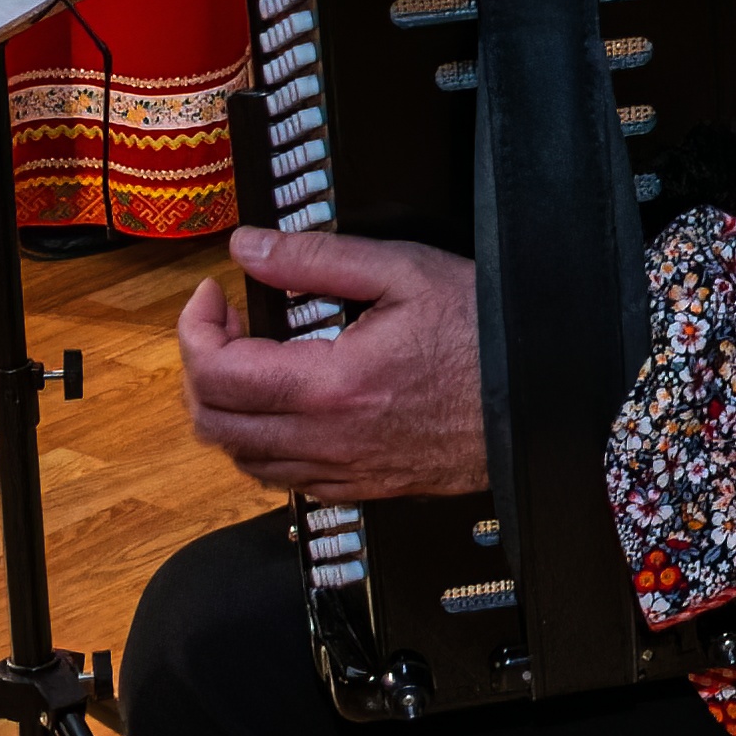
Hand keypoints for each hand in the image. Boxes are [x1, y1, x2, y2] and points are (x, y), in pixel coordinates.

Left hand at [176, 228, 485, 501]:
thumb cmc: (484, 335)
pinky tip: (283, 407)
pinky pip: (284, 481)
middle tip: (224, 325)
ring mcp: (343, 471)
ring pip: (242, 459)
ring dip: (227, 409)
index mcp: (330, 385)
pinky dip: (262, 444)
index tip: (213, 294)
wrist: (540, 399)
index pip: (216, 372)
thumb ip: (316, 258)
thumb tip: (250, 248)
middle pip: (214, 423)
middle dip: (199, 367)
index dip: (194, 328)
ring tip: (248, 362)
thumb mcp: (404, 271)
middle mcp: (328, 440)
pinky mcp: (362, 488)